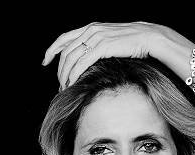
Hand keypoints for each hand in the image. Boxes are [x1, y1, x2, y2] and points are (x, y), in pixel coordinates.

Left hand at [42, 22, 170, 89]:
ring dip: (66, 75)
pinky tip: (73, 83)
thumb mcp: (111, 41)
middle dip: (60, 70)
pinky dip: (74, 74)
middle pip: (65, 52)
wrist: (150, 37)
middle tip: (60, 84)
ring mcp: (96, 37)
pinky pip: (81, 63)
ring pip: (71, 58)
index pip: (64, 38)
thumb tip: (89, 60)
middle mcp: (90, 30)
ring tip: (66, 87)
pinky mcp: (102, 46)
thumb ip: (98, 46)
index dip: (52, 50)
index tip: (45, 61)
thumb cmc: (134, 43)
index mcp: (91, 27)